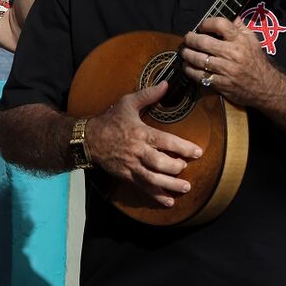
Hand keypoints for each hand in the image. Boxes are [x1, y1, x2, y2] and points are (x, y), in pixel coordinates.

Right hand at [86, 82, 202, 206]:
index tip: (197, 152)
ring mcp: (132, 165)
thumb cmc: (110, 120)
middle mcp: (138, 151)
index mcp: (141, 133)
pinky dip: (156, 196)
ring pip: (153, 179)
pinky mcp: (127, 175)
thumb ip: (148, 95)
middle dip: (176, 167)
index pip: (165, 141)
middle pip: (160, 163)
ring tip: (186, 187)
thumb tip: (166, 84)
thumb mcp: (127, 103)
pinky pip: (143, 188)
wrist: (88, 139)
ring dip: (171, 185)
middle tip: (186, 167)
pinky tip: (169, 201)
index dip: (183, 147)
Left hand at [181, 17, 281, 109]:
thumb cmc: (257, 62)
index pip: (220, 24)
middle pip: (204, 42)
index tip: (201, 26)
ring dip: (187, 54)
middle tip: (187, 38)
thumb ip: (240, 27)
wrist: (266, 87)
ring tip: (184, 51)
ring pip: (198, 59)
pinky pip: (200, 75)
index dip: (206, 23)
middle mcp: (233, 54)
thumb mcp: (253, 41)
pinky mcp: (221, 84)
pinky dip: (189, 70)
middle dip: (190, 39)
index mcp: (241, 40)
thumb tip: (231, 15)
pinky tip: (187, 66)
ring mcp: (226, 70)